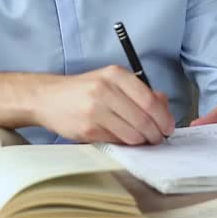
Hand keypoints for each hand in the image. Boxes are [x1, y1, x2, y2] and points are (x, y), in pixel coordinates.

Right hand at [33, 66, 174, 144]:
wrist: (48, 98)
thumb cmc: (84, 90)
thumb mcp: (110, 81)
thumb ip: (139, 90)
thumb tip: (164, 106)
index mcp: (115, 74)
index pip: (150, 101)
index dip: (164, 118)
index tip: (168, 126)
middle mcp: (105, 90)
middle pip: (144, 120)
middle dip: (156, 133)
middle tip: (158, 138)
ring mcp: (95, 110)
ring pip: (133, 134)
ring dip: (142, 141)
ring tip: (141, 140)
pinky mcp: (88, 129)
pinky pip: (117, 141)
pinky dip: (124, 143)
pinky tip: (122, 138)